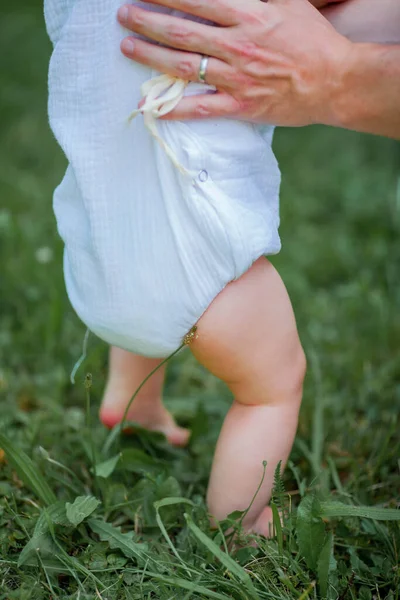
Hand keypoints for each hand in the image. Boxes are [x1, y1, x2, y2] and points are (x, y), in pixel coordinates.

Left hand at [117, 0, 352, 125]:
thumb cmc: (312, 38)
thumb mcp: (286, 0)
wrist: (335, 81)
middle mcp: (238, 46)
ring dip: (152, 57)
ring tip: (127, 47)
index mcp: (249, 15)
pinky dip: (173, 109)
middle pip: (182, 32)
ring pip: (185, 68)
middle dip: (148, 21)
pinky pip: (201, 109)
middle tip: (124, 14)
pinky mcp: (241, 106)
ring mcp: (237, 79)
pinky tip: (150, 106)